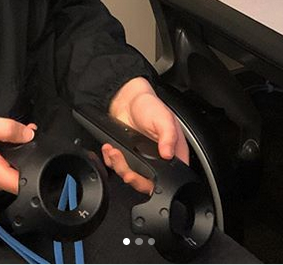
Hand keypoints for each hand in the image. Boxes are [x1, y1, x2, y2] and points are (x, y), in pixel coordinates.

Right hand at [0, 109, 36, 194]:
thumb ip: (7, 129)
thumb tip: (29, 135)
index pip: (21, 182)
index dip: (34, 167)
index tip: (38, 151)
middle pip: (17, 177)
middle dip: (25, 155)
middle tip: (24, 133)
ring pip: (8, 174)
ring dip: (13, 156)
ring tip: (10, 134)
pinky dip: (3, 158)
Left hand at [102, 77, 188, 195]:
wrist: (129, 98)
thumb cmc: (150, 106)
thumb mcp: (163, 118)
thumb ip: (168, 135)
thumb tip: (169, 153)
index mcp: (172, 153)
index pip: (168, 178)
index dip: (156, 183)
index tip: (144, 177)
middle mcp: (157, 159)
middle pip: (147, 183)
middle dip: (133, 178)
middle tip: (126, 170)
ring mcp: (141, 159)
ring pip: (130, 176)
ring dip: (119, 167)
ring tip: (114, 152)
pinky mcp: (126, 155)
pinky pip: (117, 166)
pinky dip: (111, 161)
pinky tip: (110, 149)